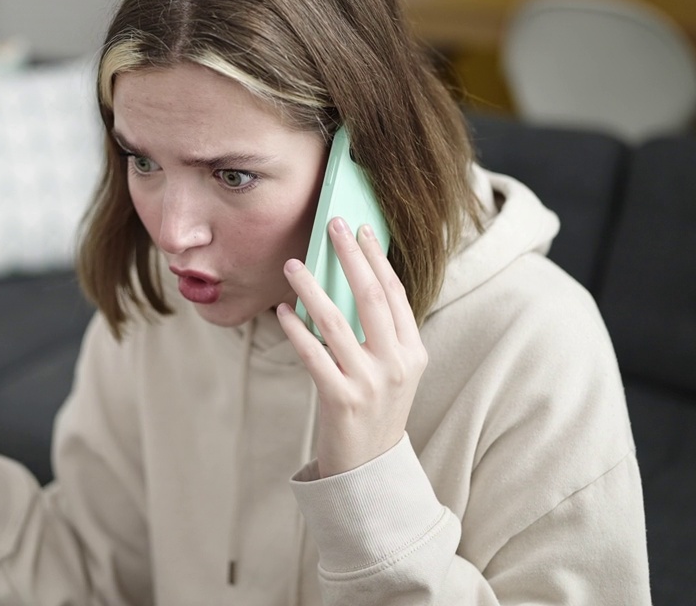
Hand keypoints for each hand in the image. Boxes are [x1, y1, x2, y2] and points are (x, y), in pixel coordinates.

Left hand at [276, 217, 427, 477]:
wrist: (369, 469)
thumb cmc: (374, 409)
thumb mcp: (390, 370)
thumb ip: (378, 333)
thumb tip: (347, 281)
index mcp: (413, 352)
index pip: (396, 293)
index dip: (377, 258)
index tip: (360, 229)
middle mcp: (397, 364)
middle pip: (372, 297)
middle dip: (351, 257)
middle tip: (332, 226)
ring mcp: (371, 383)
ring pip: (336, 322)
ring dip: (311, 288)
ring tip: (293, 265)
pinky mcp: (342, 400)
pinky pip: (314, 354)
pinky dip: (296, 329)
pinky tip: (282, 311)